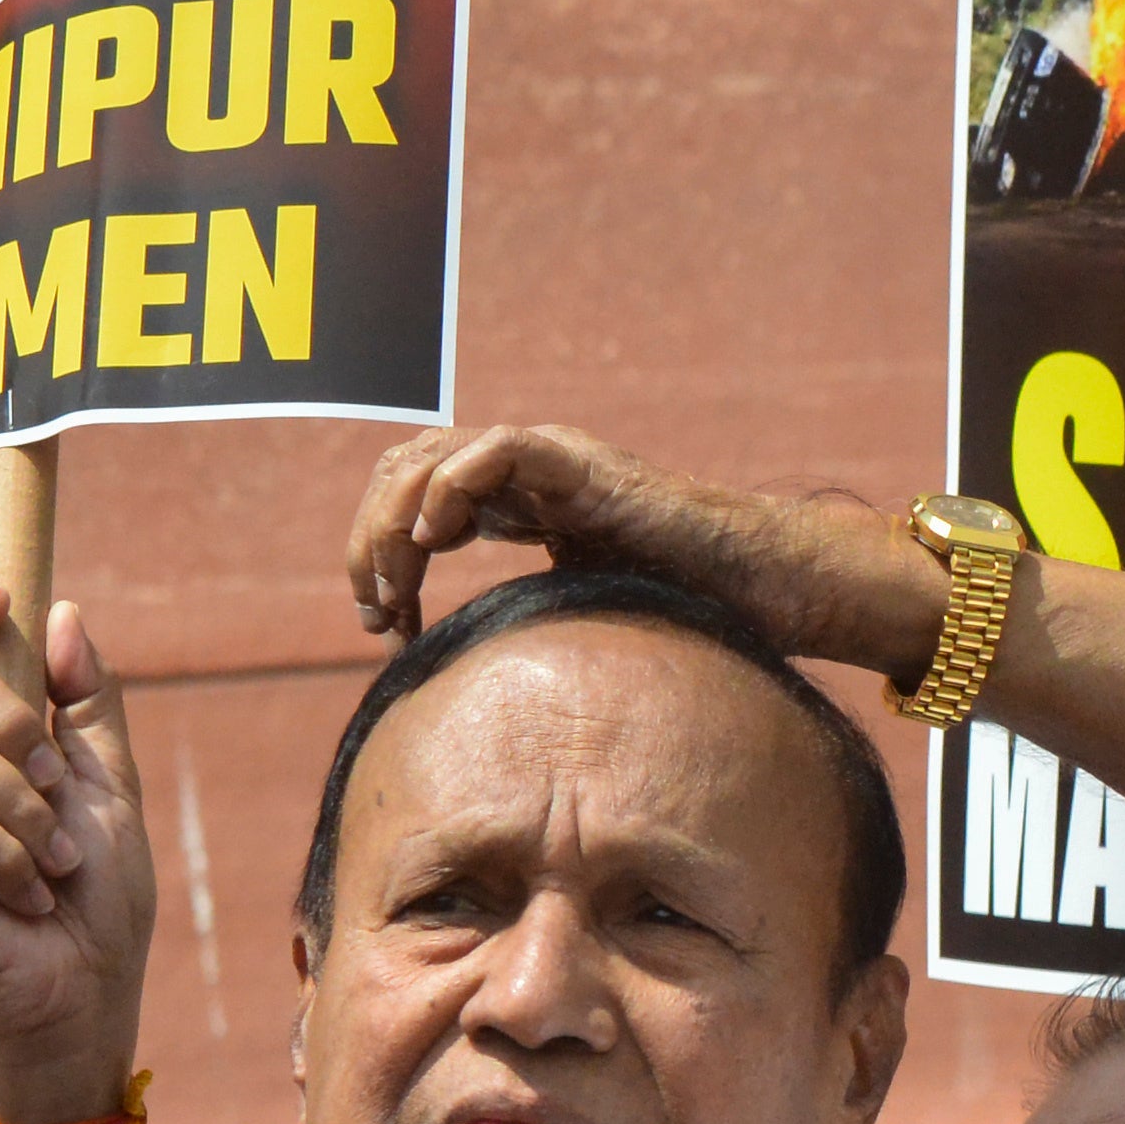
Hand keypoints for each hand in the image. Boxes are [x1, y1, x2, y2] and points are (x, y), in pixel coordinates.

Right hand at [0, 580, 159, 1123]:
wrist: (84, 995)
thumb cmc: (96, 904)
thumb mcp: (110, 788)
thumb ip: (89, 704)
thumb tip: (62, 612)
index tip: (0, 596)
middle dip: (16, 720)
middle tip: (59, 786)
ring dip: (28, 811)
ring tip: (51, 867)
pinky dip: (6, 854)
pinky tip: (22, 900)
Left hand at [347, 421, 900, 670]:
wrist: (751, 588)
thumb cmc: (676, 612)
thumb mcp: (564, 620)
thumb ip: (510, 623)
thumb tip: (449, 674)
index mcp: (514, 501)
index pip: (412, 501)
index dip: (379, 554)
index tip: (381, 625)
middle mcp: (521, 471)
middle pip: (405, 470)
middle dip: (373, 539)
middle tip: (373, 611)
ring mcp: (549, 460)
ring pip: (434, 455)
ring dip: (396, 520)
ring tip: (394, 585)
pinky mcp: (580, 464)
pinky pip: (498, 449)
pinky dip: (453, 487)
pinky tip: (437, 539)